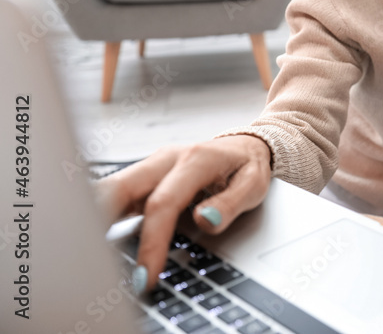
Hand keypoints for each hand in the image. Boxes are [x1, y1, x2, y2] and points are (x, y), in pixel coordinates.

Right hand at [94, 134, 272, 292]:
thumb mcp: (254, 185)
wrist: (245, 146)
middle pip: (119, 187)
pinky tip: (96, 239)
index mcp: (195, 160)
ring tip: (91, 255)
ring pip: (110, 189)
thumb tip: (205, 221)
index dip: (152, 241)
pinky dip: (102, 216)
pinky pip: (116, 195)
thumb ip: (230, 205)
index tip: (147, 274)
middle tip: (95, 262)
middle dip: (99, 223)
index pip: (163, 203)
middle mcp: (166, 159)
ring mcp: (151, 167)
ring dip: (94, 219)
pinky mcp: (144, 178)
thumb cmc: (247, 166)